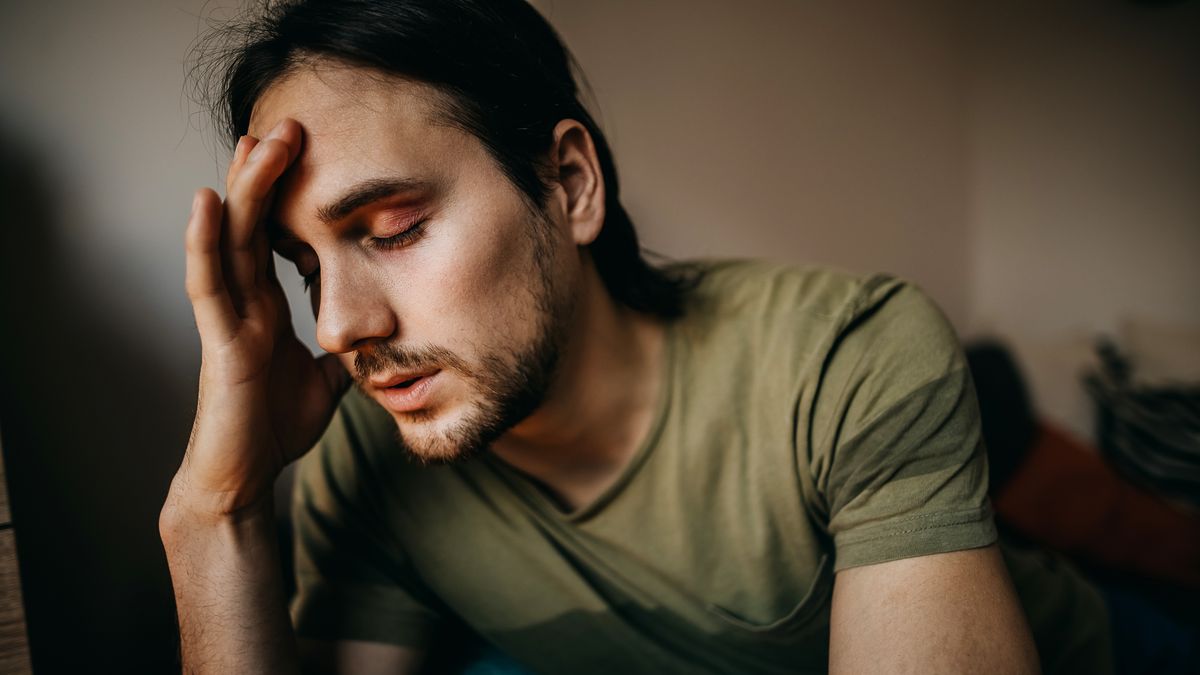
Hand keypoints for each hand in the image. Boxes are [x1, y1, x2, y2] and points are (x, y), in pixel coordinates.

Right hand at [173, 118, 348, 518]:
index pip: (274, 235)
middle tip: (290, 124)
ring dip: (242, 188)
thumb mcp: (326, 378)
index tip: (305, 150)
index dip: (286, 193)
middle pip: (253, 222)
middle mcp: (244, 301)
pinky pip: (207, 283)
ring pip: (229, 238)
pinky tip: (206, 201)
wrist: (244, 477)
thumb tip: (375, 334)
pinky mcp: (217, 340)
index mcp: (266, 305)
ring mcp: (226, 316)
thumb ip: (342, 349)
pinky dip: (203, 240)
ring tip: (256, 140)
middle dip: (268, 173)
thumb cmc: (275, 427)